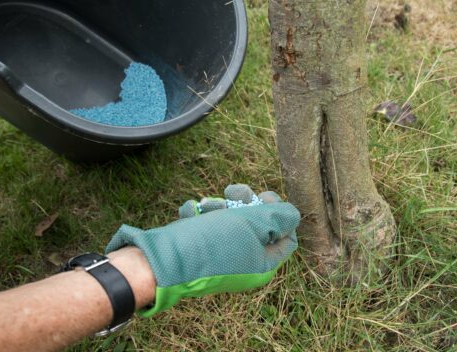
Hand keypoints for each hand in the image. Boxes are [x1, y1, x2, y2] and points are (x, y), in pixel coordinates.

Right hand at [105, 184, 299, 316]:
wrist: (162, 260)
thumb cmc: (211, 243)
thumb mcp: (253, 225)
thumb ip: (279, 217)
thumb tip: (294, 215)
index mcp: (262, 264)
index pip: (286, 237)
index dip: (279, 213)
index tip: (264, 197)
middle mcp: (244, 263)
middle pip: (257, 225)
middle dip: (245, 203)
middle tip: (233, 191)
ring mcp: (220, 256)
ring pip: (229, 221)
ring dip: (219, 206)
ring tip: (206, 205)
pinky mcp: (199, 249)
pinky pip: (207, 226)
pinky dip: (199, 216)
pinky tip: (191, 214)